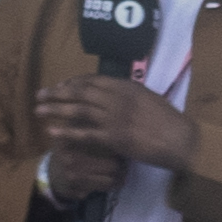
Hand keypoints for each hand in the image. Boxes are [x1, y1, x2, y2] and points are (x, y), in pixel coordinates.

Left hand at [33, 72, 194, 181]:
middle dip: (57, 93)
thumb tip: (117, 95)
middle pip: (80, 92)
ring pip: (78, 110)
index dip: (73, 82)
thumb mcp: (151, 99)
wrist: (183, 140)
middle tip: (41, 95)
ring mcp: (114, 118)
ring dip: (55, 109)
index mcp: (128, 87)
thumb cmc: (171, 122)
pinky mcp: (114, 137)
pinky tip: (52, 132)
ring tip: (38, 110)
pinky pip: (85, 133)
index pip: (93, 80)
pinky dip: (66, 132)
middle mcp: (118, 99)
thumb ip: (132, 96)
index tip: (61, 86)